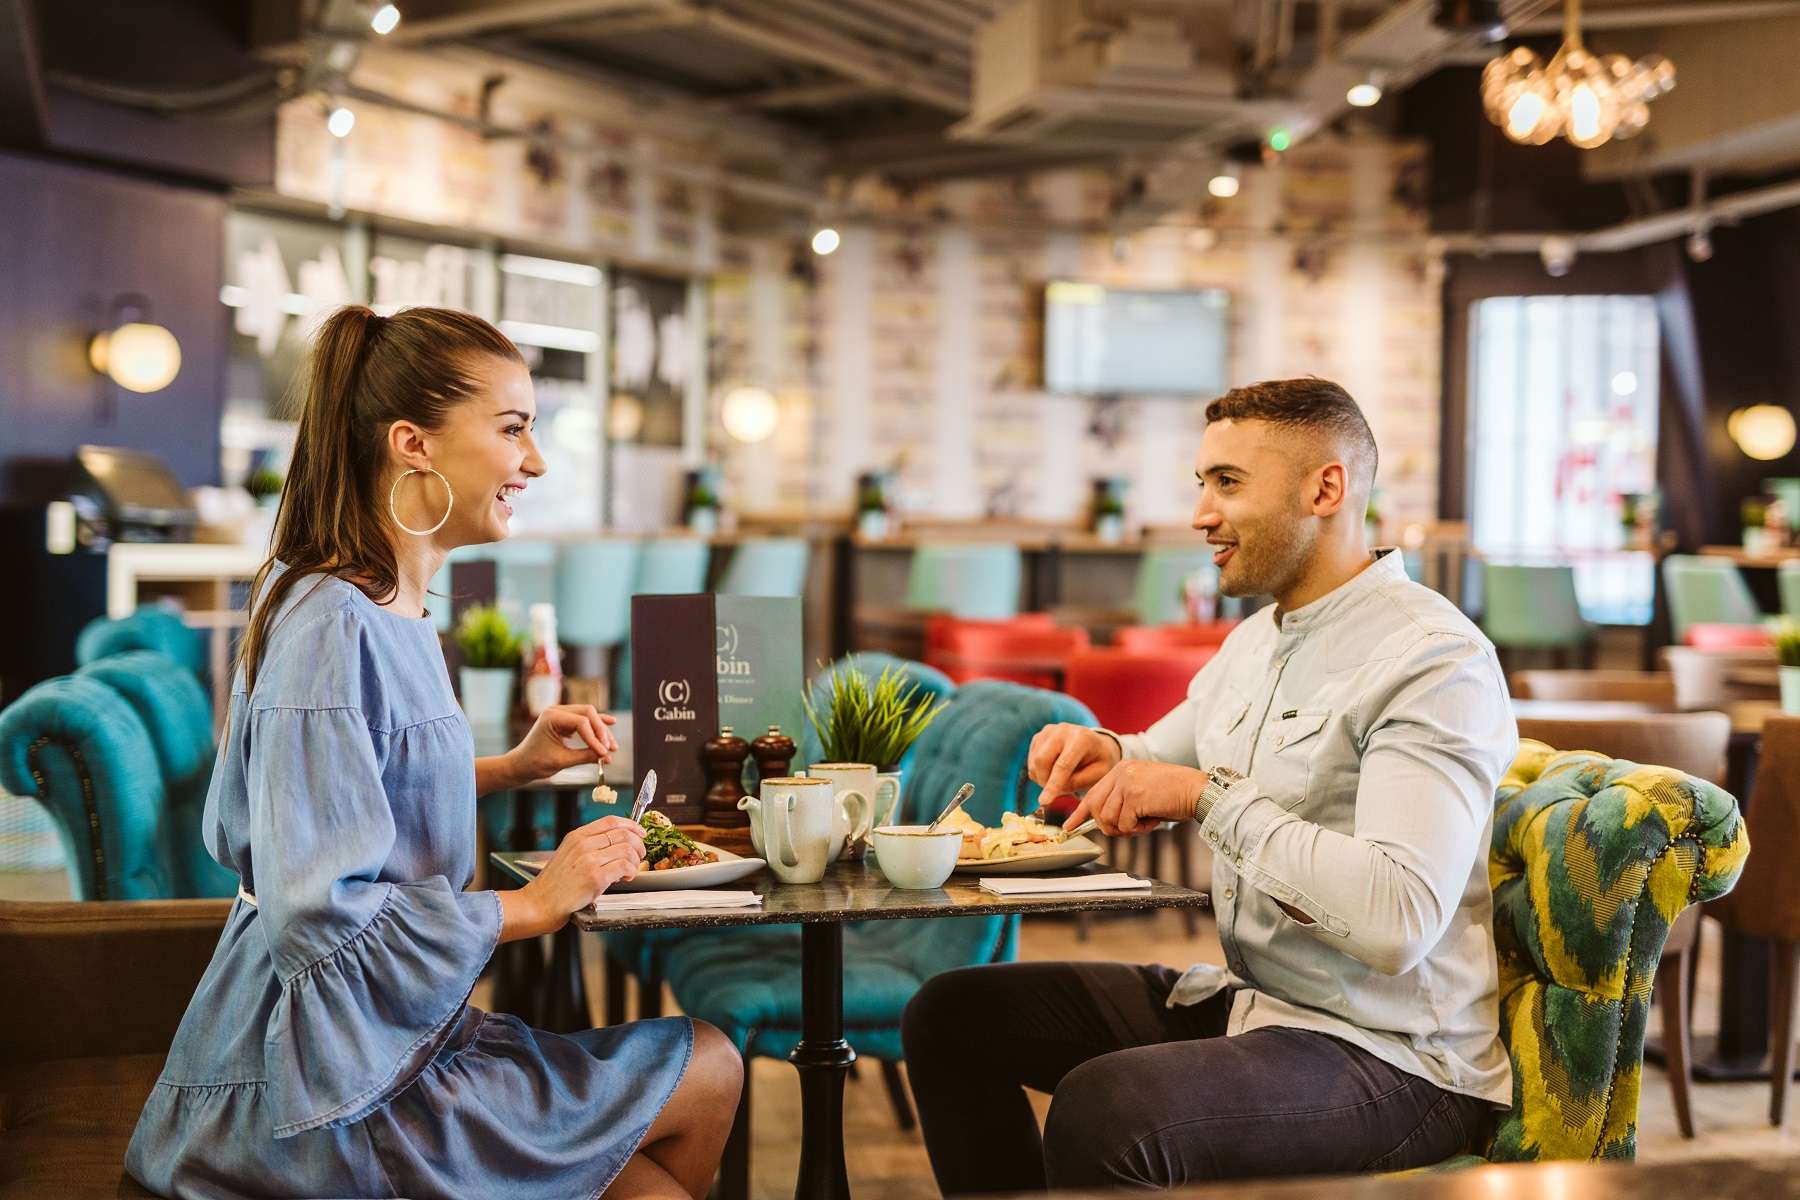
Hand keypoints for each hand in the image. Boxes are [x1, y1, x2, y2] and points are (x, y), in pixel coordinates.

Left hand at [506, 705, 617, 786]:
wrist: (520, 766)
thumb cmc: (535, 763)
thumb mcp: (561, 761)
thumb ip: (585, 756)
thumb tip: (606, 756)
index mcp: (551, 717)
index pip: (581, 722)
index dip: (595, 738)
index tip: (603, 753)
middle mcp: (557, 710)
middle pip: (588, 713)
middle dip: (601, 731)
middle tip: (610, 748)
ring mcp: (561, 714)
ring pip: (589, 716)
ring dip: (601, 731)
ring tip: (613, 746)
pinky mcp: (565, 721)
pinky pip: (584, 721)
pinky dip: (595, 727)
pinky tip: (611, 723)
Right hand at [518, 816, 646, 932]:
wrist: (539, 903)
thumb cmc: (555, 884)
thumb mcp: (567, 855)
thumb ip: (588, 846)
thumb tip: (617, 844)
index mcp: (577, 836)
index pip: (611, 821)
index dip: (631, 825)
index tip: (640, 832)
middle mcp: (583, 845)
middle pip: (623, 833)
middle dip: (638, 844)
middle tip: (640, 855)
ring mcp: (589, 860)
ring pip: (627, 849)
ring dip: (635, 860)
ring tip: (631, 870)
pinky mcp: (595, 877)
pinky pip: (624, 866)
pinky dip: (631, 871)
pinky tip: (626, 878)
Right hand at [1027, 723, 1121, 809]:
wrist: (1096, 745)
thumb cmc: (1099, 762)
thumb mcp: (1099, 775)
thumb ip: (1078, 782)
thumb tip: (1053, 789)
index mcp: (1082, 738)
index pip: (1063, 765)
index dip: (1053, 785)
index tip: (1043, 802)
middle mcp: (1063, 730)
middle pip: (1042, 761)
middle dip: (1045, 782)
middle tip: (1058, 792)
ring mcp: (1048, 731)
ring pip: (1034, 763)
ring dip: (1043, 779)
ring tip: (1060, 780)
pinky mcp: (1039, 736)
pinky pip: (1031, 762)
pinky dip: (1039, 773)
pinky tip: (1053, 772)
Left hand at [1065, 761, 1208, 837]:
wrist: (1198, 790)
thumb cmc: (1174, 794)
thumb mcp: (1142, 792)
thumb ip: (1121, 801)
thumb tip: (1103, 822)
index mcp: (1120, 769)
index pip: (1091, 793)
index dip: (1079, 813)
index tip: (1069, 827)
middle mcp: (1120, 773)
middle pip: (1097, 810)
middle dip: (1109, 827)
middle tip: (1131, 828)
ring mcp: (1126, 783)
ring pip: (1109, 819)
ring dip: (1127, 828)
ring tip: (1146, 820)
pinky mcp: (1135, 796)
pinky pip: (1125, 824)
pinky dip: (1139, 829)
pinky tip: (1153, 819)